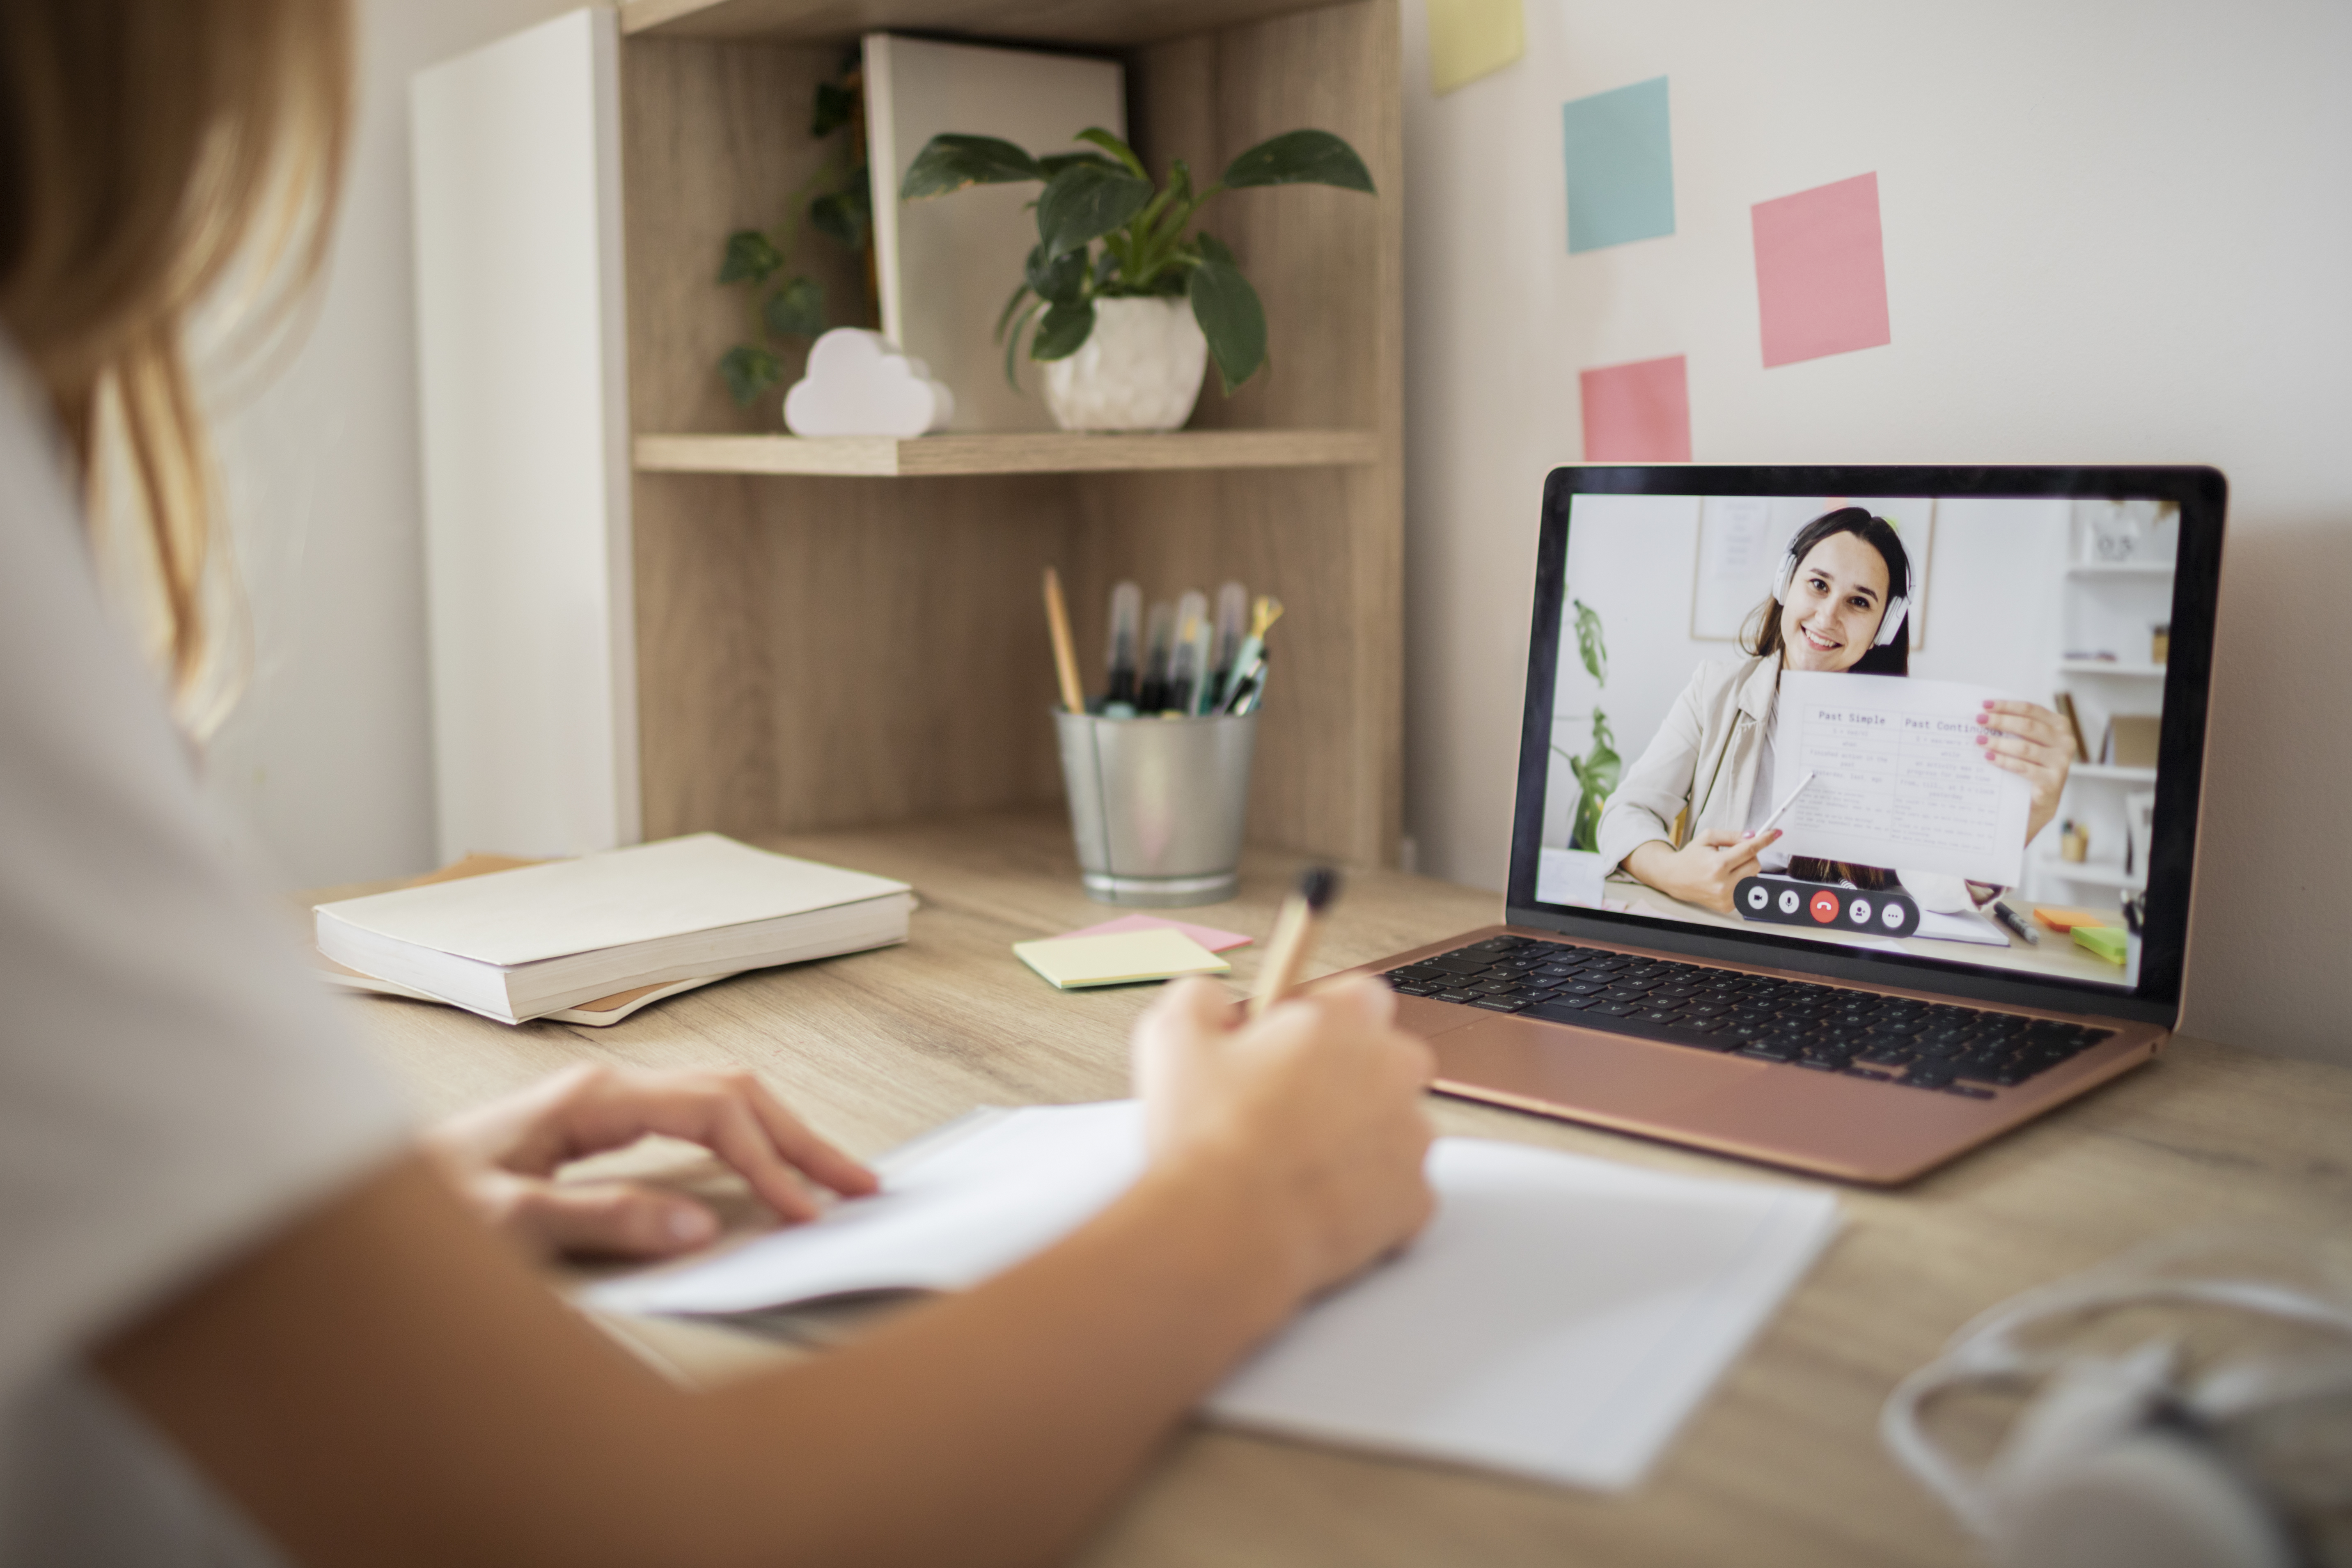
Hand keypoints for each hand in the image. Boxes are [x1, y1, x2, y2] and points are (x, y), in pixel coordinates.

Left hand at [421, 1063, 876, 1260]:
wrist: (356, 1193)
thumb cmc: (424, 1211)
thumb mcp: (509, 1225)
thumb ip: (605, 1222)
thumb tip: (701, 1226)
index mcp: (594, 1099)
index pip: (714, 1115)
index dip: (768, 1164)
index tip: (806, 1212)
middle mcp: (607, 1088)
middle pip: (733, 1093)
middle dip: (800, 1139)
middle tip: (860, 1184)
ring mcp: (606, 1101)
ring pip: (721, 1098)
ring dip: (780, 1135)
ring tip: (831, 1176)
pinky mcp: (602, 1123)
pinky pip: (696, 1118)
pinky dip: (746, 1140)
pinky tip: (765, 1166)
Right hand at [1130, 975, 1434, 1301]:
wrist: (1227, 1231)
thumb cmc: (1207, 1139)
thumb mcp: (1173, 1035)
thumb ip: (1202, 998)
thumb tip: (1216, 1003)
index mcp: (1344, 1022)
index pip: (1358, 996)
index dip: (1320, 1018)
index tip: (1289, 1045)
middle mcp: (1392, 1073)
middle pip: (1383, 1061)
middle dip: (1344, 1078)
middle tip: (1285, 1107)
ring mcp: (1410, 1140)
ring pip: (1391, 1126)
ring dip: (1355, 1137)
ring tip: (1293, 1161)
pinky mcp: (1414, 1201)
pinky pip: (1396, 1189)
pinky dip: (1365, 1195)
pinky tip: (1314, 1200)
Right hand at [1624, 828, 1779, 914]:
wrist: (1674, 878)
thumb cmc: (1691, 857)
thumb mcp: (1707, 838)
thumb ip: (1732, 835)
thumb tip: (1753, 836)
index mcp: (1717, 865)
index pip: (1748, 850)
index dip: (1764, 840)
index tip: (1775, 833)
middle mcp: (1722, 884)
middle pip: (1756, 864)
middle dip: (1749, 855)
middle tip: (1735, 853)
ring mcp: (1726, 897)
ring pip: (1753, 877)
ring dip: (1745, 869)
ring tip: (1727, 868)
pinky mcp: (1727, 906)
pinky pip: (1746, 889)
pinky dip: (1740, 881)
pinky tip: (1725, 879)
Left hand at [1979, 699, 2073, 845]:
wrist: (2040, 802)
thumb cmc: (2031, 766)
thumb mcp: (2029, 742)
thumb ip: (2016, 728)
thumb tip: (1985, 714)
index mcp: (2060, 726)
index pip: (2031, 709)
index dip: (2006, 706)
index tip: (1984, 705)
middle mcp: (2065, 742)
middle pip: (2027, 726)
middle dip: (2000, 721)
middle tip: (1978, 720)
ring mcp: (2061, 762)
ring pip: (2024, 747)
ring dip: (1998, 742)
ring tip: (1979, 740)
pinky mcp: (2052, 782)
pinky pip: (2023, 768)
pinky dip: (2004, 761)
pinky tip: (1988, 757)